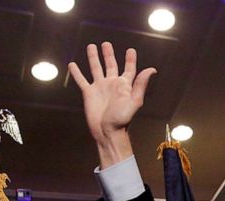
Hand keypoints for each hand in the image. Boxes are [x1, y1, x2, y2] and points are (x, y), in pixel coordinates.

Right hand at [68, 42, 155, 166]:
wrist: (107, 132)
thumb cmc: (122, 120)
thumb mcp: (134, 101)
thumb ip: (140, 84)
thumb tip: (152, 69)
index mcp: (124, 85)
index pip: (128, 69)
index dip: (130, 59)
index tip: (131, 50)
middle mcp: (112, 84)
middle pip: (110, 65)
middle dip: (108, 54)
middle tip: (106, 44)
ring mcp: (100, 88)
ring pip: (95, 68)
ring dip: (93, 57)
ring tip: (91, 46)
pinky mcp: (89, 93)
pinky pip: (81, 80)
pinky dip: (76, 72)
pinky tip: (72, 65)